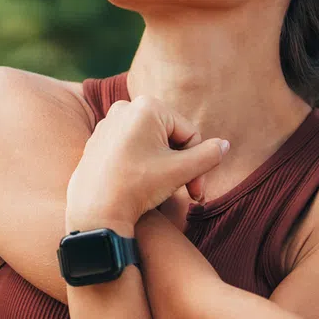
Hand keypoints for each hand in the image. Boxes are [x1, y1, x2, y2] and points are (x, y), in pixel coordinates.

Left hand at [65, 95, 227, 232]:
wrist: (94, 212)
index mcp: (147, 106)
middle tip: (184, 193)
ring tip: (158, 190)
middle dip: (180, 164)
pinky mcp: (97, 141)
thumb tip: (224, 145)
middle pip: (169, 136)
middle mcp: (125, 108)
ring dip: (162, 166)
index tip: (196, 192)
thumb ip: (208, 155)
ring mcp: (108, 124)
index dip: (198, 163)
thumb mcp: (181, 171)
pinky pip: (130, 149)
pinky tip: (137, 186)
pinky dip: (140, 165)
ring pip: (150, 144)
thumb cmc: (137, 187)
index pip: (189, 133)